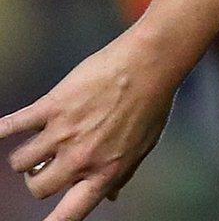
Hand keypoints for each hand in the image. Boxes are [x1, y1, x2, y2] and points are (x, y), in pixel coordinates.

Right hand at [2, 32, 182, 220]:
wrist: (150, 64)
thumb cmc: (151, 104)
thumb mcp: (142, 146)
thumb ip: (121, 174)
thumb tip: (112, 197)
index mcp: (106, 173)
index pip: (71, 213)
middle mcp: (81, 159)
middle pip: (37, 187)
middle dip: (38, 179)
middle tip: (47, 164)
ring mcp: (64, 134)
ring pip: (20, 162)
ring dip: (26, 155)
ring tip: (39, 141)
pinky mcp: (51, 108)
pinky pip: (12, 126)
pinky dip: (1, 129)